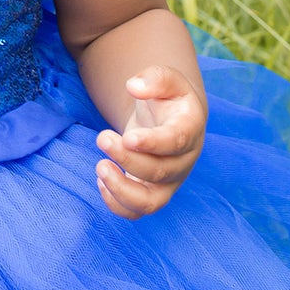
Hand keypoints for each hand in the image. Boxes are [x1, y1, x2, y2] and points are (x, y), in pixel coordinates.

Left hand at [95, 65, 206, 219]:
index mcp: (189, 129)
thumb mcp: (166, 79)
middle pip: (159, 172)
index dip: (153, 143)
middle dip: (127, 158)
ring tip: (100, 167)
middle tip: (102, 137)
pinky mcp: (152, 193)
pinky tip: (101, 179)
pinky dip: (116, 203)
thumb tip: (134, 86)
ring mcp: (168, 182)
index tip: (128, 137)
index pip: (176, 142)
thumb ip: (154, 78)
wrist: (170, 119)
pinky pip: (136, 211)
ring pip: (150, 202)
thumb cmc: (167, 98)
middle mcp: (183, 161)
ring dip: (121, 190)